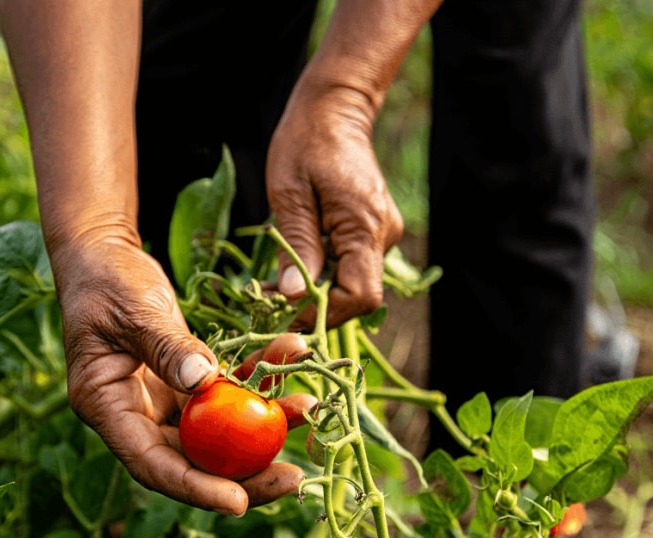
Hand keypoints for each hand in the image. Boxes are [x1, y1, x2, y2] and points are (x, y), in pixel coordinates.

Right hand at [50, 237, 311, 514]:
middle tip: (292, 478)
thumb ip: (166, 345)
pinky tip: (292, 357)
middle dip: (244, 475)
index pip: (151, 463)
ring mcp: (164, 401)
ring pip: (217, 432)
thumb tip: (203, 380)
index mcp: (106, 408)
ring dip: (263, 424)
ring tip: (308, 409)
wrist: (104, 254)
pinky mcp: (187, 383)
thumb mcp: (133, 310)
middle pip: (190, 462)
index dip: (195, 488)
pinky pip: (228, 392)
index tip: (237, 502)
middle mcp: (135, 415)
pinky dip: (259, 380)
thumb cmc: (105, 279)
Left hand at [266, 88, 404, 329]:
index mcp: (366, 225)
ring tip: (274, 284)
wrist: (334, 111)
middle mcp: (383, 235)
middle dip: (313, 305)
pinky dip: (323, 274)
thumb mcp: (289, 193)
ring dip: (315, 291)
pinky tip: (295, 266)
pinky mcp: (372, 232)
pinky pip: (350, 266)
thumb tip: (293, 296)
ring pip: (352, 284)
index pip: (360, 295)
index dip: (323, 311)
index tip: (283, 309)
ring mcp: (381, 234)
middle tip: (269, 300)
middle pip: (356, 295)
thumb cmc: (306, 143)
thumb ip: (296, 246)